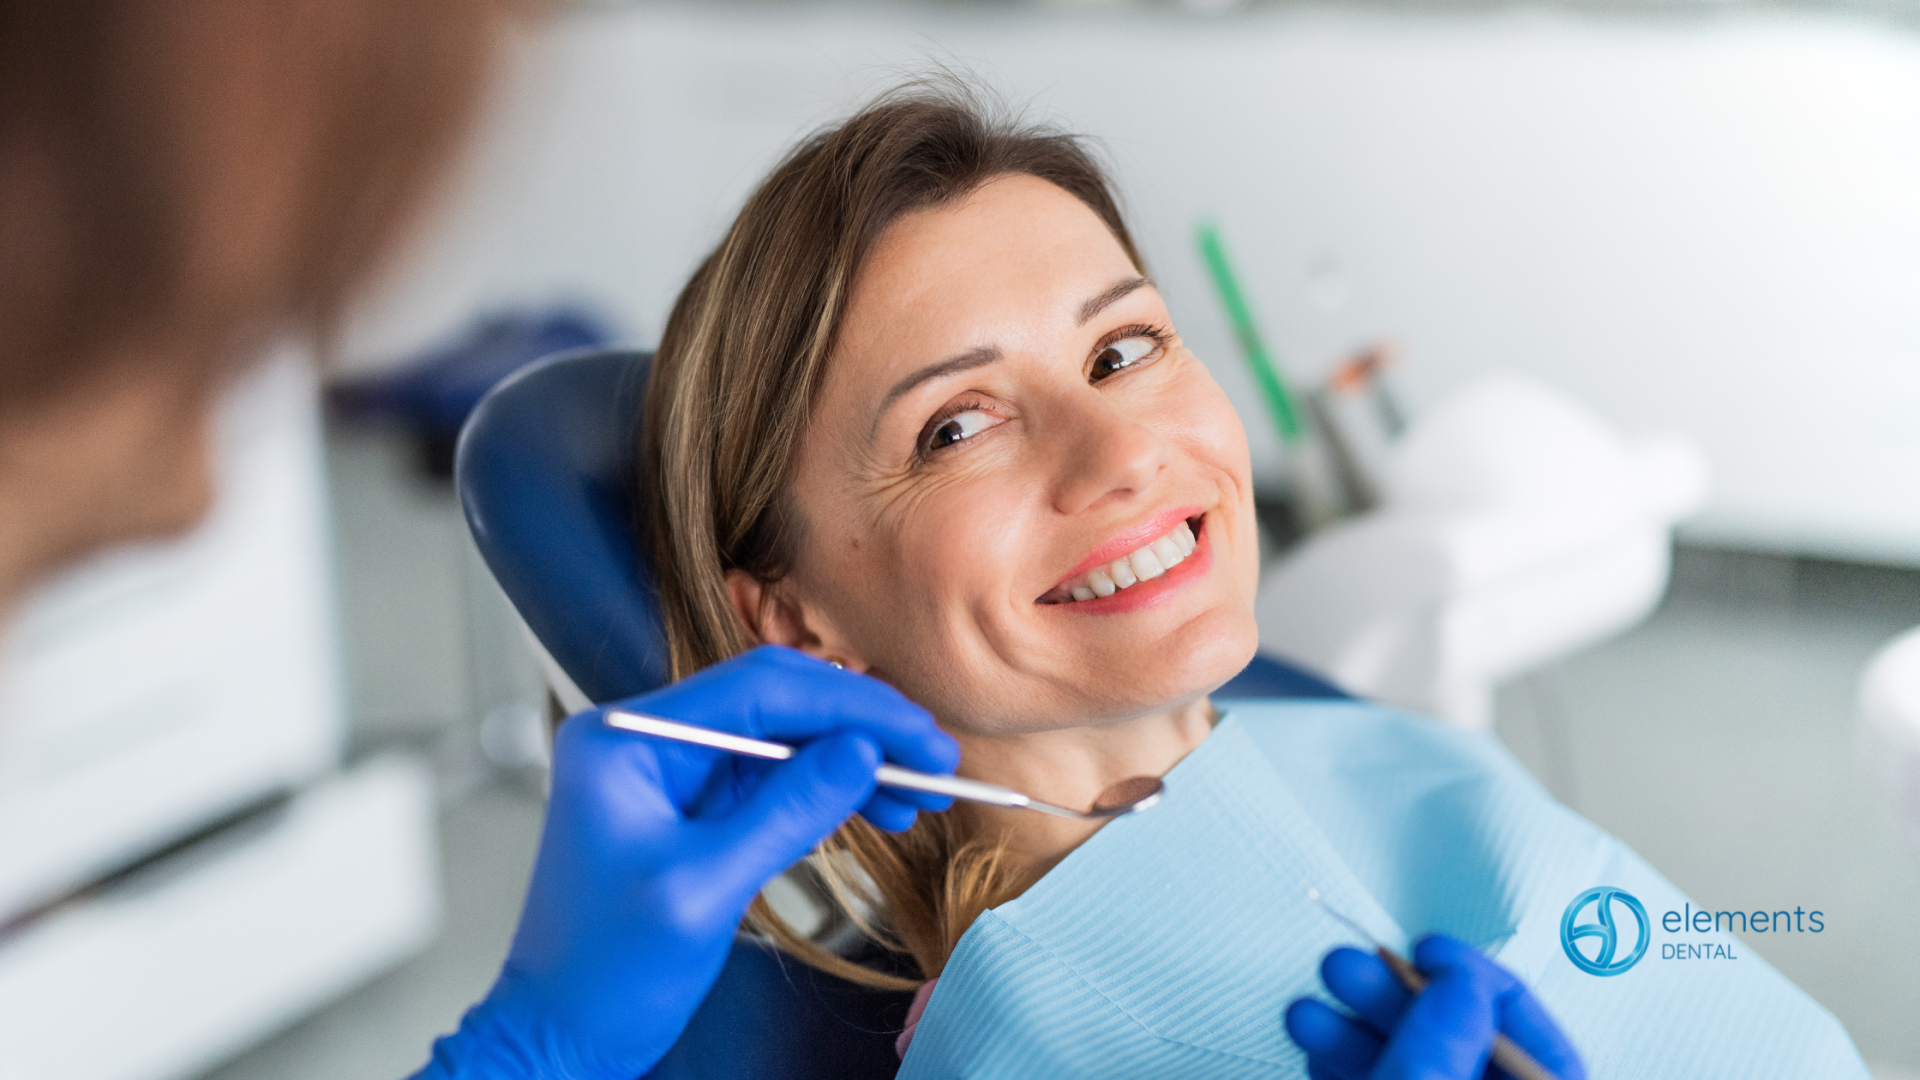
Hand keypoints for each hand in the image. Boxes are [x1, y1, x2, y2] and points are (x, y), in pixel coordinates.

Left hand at [414, 645, 958, 1079]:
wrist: (561, 1037)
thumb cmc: (604, 973)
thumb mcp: (704, 888)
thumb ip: (786, 811)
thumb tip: (862, 751)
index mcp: (628, 738)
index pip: (760, 687)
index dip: (851, 705)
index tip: (919, 733)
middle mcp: (647, 738)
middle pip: (777, 701)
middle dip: (861, 727)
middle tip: (934, 759)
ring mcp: (671, 771)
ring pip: (785, 738)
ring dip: (854, 760)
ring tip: (919, 793)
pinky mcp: (693, 807)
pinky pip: (774, 778)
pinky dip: (829, 791)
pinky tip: (879, 807)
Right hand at [1284, 934, 1585, 1079]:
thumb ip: (1444, 1037)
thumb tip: (1456, 980)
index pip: (1539, 1046)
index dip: (1481, 985)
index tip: (1427, 949)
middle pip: (1462, 1046)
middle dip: (1396, 1000)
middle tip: (1345, 968)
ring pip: (1412, 1066)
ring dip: (1355, 1032)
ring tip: (1307, 1011)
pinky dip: (1348, 1068)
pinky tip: (1317, 1049)